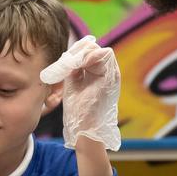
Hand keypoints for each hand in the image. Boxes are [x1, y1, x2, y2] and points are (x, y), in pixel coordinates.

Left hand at [40, 35, 120, 150]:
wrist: (83, 126)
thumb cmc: (77, 109)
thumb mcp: (73, 83)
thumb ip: (74, 68)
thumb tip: (69, 54)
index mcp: (98, 74)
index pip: (90, 52)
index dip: (77, 50)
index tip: (64, 58)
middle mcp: (106, 73)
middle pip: (95, 49)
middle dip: (79, 50)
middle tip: (66, 59)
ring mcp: (111, 75)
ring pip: (101, 50)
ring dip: (84, 53)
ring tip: (72, 63)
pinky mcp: (111, 78)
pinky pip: (106, 56)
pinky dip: (91, 56)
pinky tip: (79, 63)